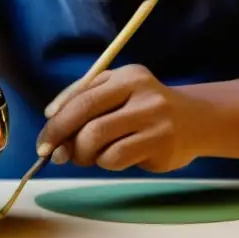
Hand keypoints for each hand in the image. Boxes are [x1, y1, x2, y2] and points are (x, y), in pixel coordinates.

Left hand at [36, 65, 203, 173]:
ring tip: (89, 156)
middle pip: (87, 117)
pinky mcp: (160, 144)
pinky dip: (105, 162)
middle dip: (63, 139)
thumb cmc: (145, 108)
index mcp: (126, 75)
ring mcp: (153, 118)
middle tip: (56, 155)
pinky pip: (115, 158)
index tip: (43, 141)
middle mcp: (141, 92)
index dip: (57, 121)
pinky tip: (113, 158)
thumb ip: (86, 102)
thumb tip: (51, 124)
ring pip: (98, 140)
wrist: (194, 121)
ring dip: (83, 154)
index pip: (83, 96)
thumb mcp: (119, 93)